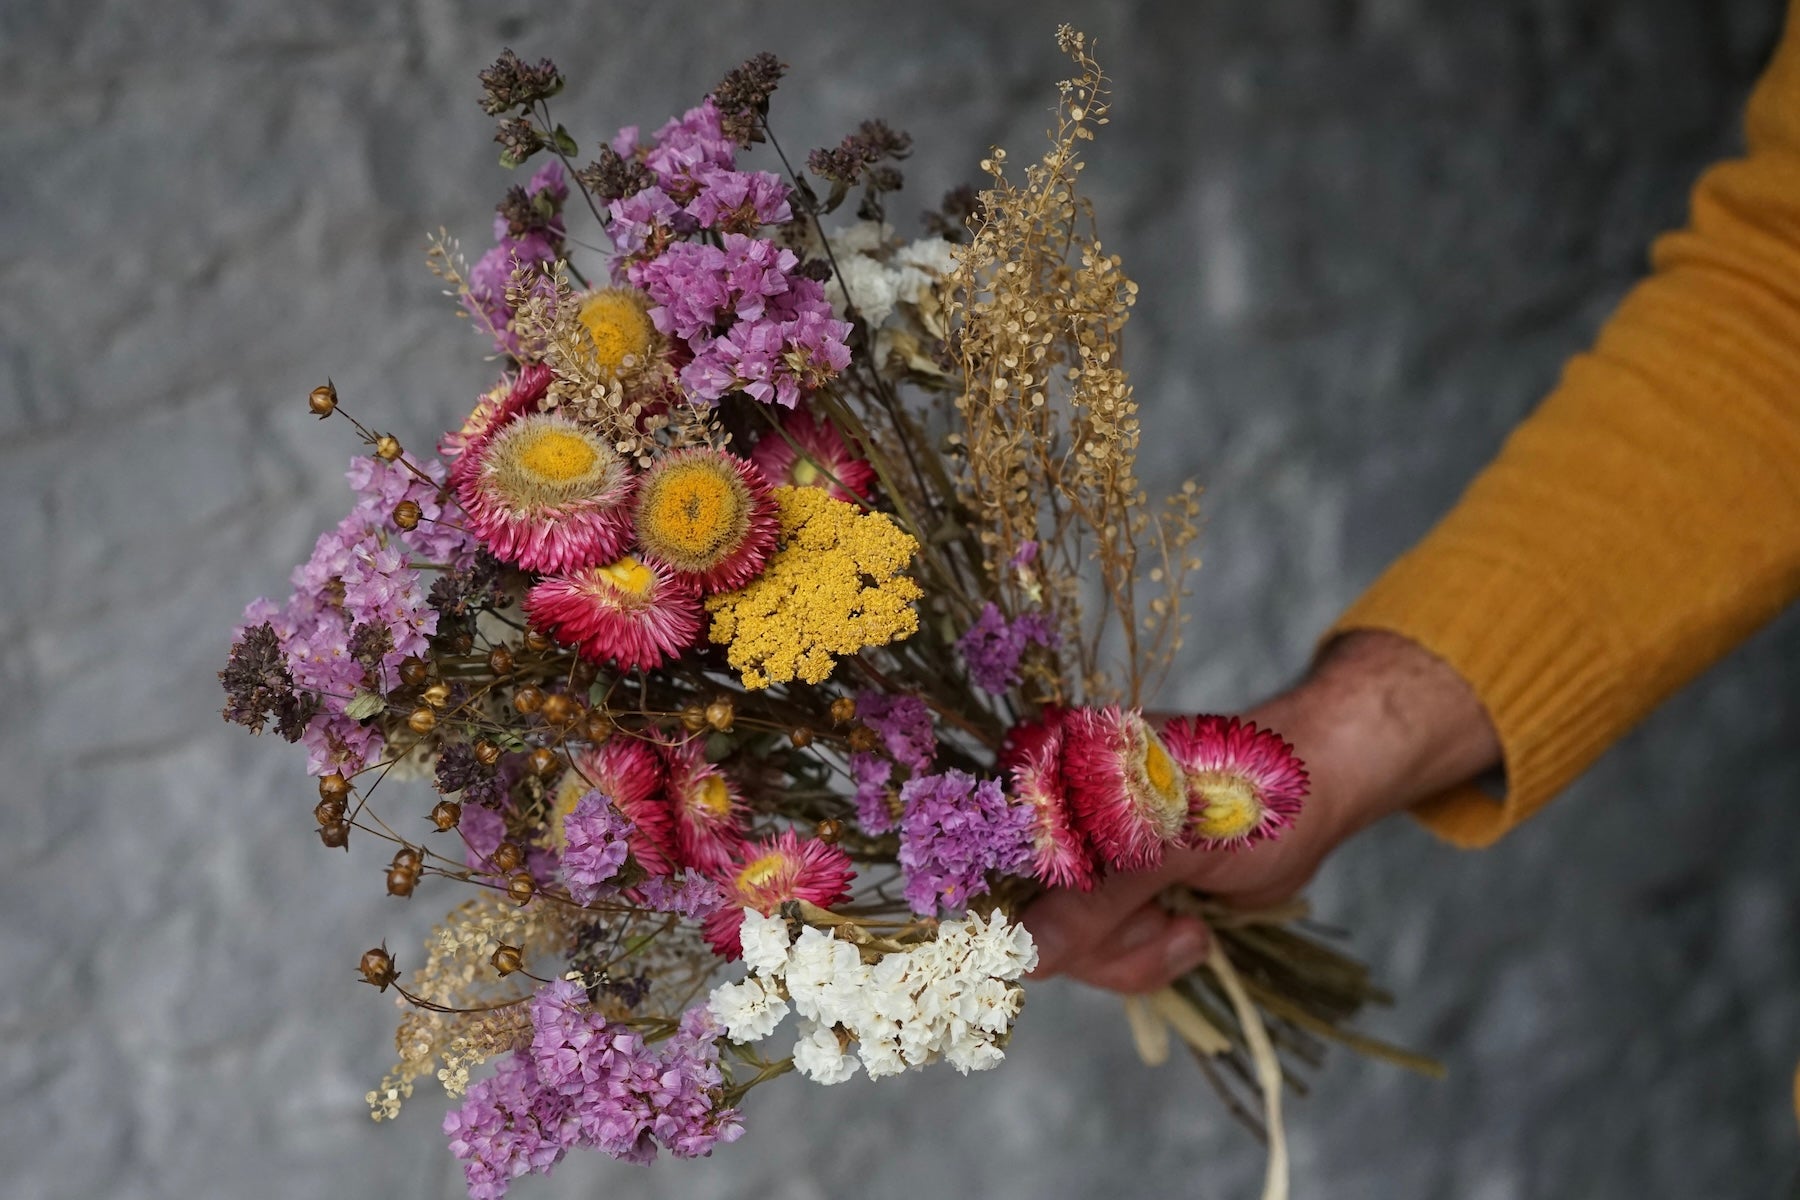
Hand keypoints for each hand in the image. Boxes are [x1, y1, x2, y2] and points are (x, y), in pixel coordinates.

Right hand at [1022, 631, 1501, 993]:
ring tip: (1191, 922)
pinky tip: (1192, 925)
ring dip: (1137, 951)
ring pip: (1064, 948)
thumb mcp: (1170, 845)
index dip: (1007, 914)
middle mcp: (1048, 814)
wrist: (1314, 791)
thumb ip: (1093, 898)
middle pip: (1022, 919)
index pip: (988, 862)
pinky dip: (1149, 953)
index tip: (1047, 952)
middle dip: (1105, 940)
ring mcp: (1081, 858)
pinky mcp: (1114, 895)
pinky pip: (1101, 953)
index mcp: (1044, 774)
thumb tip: (1016, 952)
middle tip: (1170, 922)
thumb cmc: (1248, 792)